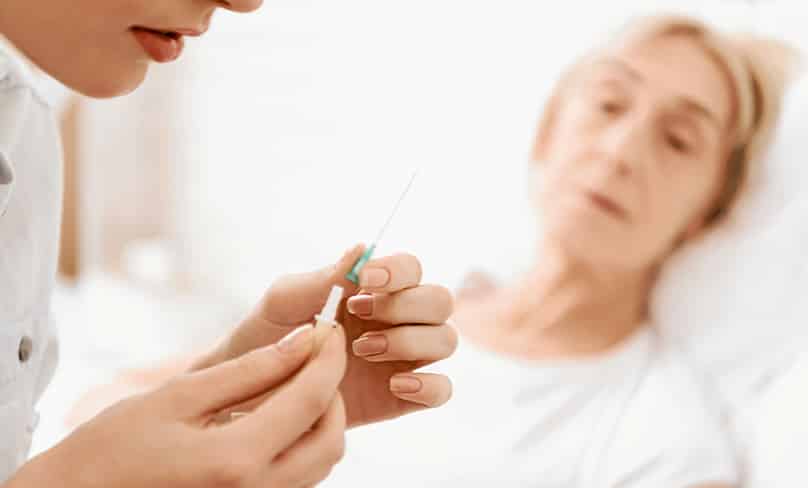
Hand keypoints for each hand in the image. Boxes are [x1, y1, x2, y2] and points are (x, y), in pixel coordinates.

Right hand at [10, 326, 347, 487]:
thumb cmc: (112, 449)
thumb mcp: (177, 397)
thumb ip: (246, 371)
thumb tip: (299, 342)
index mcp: (236, 460)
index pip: (311, 400)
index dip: (328, 358)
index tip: (329, 328)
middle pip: (331, 440)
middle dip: (333, 392)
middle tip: (315, 355)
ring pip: (320, 463)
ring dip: (320, 418)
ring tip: (294, 379)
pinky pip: (298, 478)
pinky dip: (301, 442)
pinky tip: (275, 413)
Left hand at [201, 245, 457, 427]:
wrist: (251, 392)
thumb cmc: (268, 337)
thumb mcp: (285, 302)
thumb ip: (324, 278)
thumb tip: (361, 249)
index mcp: (375, 291)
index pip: (411, 268)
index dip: (398, 270)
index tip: (366, 279)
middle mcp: (398, 320)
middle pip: (439, 300)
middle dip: (406, 305)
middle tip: (360, 314)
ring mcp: (404, 359)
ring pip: (445, 340)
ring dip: (411, 341)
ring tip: (363, 351)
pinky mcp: (402, 398)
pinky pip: (442, 390)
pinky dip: (428, 386)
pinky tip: (395, 385)